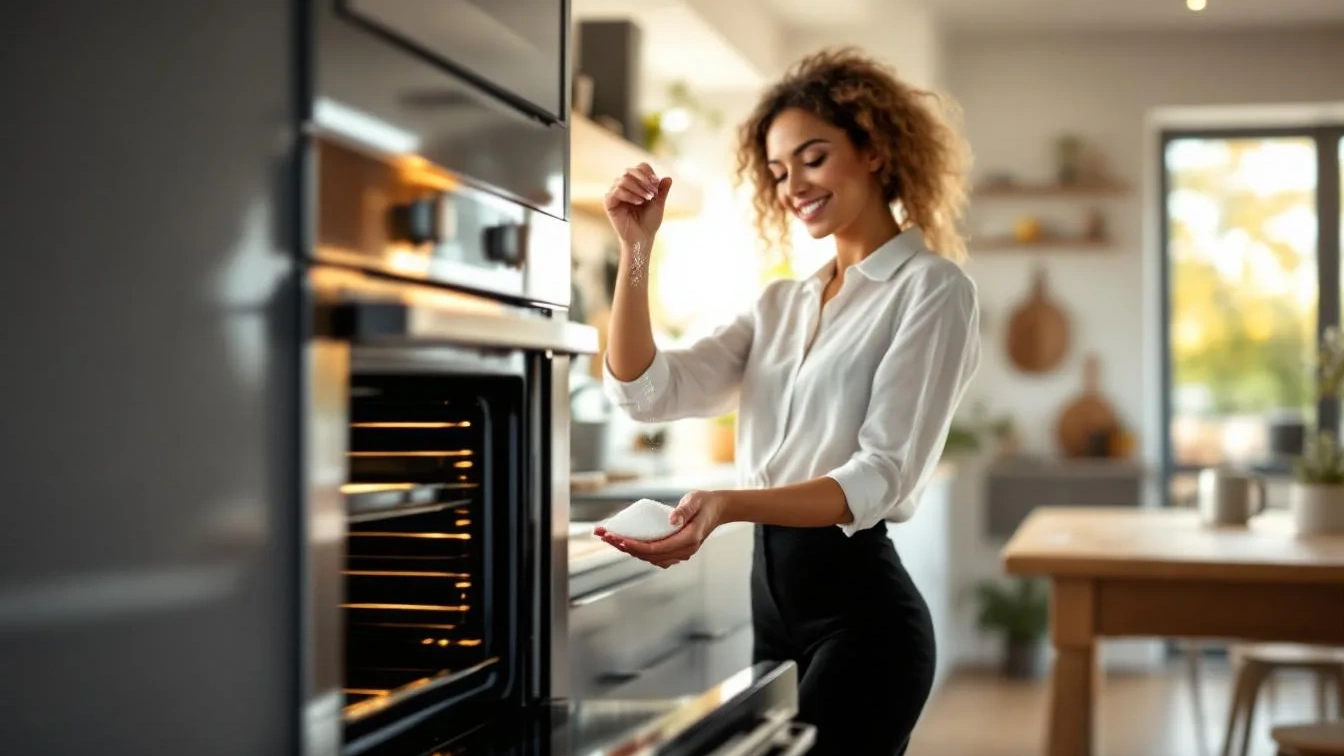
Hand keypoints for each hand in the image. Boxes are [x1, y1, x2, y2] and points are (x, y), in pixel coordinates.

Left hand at [594, 490, 727, 568]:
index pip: (658, 548)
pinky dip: (640, 551)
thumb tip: (671, 519)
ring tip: (611, 539)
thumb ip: (684, 510)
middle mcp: (684, 550)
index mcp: (689, 539)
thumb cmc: (705, 502)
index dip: (637, 546)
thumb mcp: (695, 500)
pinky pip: (656, 555)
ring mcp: (681, 552)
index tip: (620, 540)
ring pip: (651, 557)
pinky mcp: (677, 550)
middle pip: (650, 555)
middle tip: (607, 537)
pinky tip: (626, 543)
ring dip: (630, 550)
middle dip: (627, 547)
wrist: (718, 509)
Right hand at [604, 163, 672, 248]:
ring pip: (623, 180)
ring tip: (647, 199)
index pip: (640, 167)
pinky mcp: (609, 202)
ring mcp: (615, 193)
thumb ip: (662, 191)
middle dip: (643, 180)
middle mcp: (624, 185)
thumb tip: (668, 177)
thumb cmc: (649, 221)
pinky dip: (629, 195)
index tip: (656, 182)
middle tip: (653, 192)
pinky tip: (638, 202)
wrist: (642, 237)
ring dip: (638, 188)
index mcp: (636, 183)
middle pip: (630, 171)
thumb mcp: (658, 204)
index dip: (648, 172)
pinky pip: (616, 191)